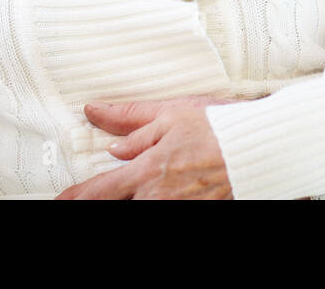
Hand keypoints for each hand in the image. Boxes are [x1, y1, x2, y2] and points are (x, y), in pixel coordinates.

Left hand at [56, 95, 238, 198]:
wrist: (262, 149)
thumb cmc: (221, 127)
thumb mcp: (171, 113)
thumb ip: (131, 121)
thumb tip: (97, 116)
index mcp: (148, 170)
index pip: (100, 191)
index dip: (76, 197)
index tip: (61, 200)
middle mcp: (159, 197)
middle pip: (119, 206)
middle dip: (106, 199)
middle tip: (92, 193)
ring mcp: (178, 208)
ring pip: (142, 208)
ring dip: (134, 197)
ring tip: (137, 186)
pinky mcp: (196, 211)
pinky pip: (166, 207)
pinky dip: (155, 198)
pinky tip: (158, 190)